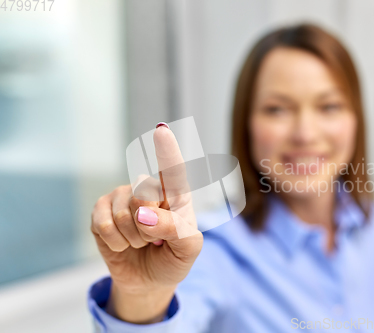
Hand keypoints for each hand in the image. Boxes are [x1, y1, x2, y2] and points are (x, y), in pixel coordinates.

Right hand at [90, 124, 202, 323]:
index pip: (173, 170)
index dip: (166, 150)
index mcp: (177, 193)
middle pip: (143, 194)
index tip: (161, 131)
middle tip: (155, 238)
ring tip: (140, 241)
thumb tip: (144, 215)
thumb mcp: (187, 250)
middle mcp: (149, 188)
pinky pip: (104, 225)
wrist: (148, 280)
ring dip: (133, 238)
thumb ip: (175, 229)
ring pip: (124, 215)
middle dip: (149, 226)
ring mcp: (123, 196)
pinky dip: (116, 242)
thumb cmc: (172, 258)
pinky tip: (122, 243)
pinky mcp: (101, 209)